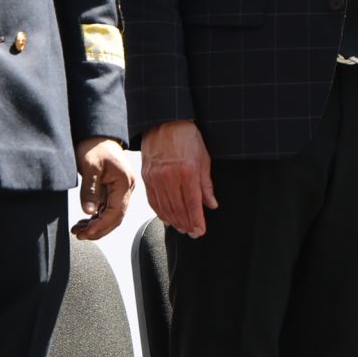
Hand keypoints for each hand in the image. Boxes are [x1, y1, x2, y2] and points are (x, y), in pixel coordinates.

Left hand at [73, 137, 134, 239]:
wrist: (97, 134)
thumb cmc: (94, 147)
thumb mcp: (89, 167)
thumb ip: (90, 190)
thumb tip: (88, 212)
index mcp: (124, 183)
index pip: (116, 212)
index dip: (101, 225)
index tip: (86, 233)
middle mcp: (127, 188)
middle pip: (116, 217)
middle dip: (99, 229)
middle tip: (80, 235)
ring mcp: (121, 190)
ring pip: (111, 215)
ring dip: (96, 225)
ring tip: (78, 230)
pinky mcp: (113, 190)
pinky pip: (107, 209)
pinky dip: (96, 217)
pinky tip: (84, 221)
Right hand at [143, 120, 217, 237]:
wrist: (164, 123)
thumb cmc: (187, 138)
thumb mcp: (203, 159)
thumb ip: (206, 184)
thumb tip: (211, 204)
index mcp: (186, 172)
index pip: (192, 203)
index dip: (197, 220)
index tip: (200, 231)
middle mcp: (169, 177)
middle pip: (178, 208)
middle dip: (187, 223)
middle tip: (193, 233)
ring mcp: (155, 178)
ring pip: (165, 206)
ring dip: (174, 220)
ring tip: (182, 228)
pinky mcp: (146, 177)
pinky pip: (153, 200)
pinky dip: (160, 212)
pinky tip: (167, 219)